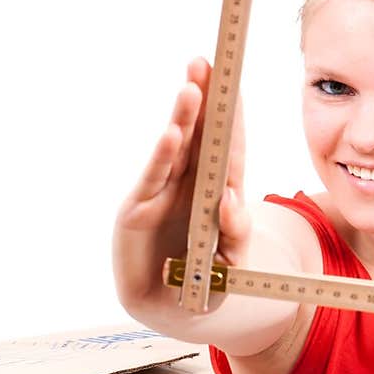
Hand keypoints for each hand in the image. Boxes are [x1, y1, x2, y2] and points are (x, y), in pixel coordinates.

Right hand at [111, 57, 249, 314]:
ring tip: (193, 87)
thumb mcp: (232, 264)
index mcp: (218, 191)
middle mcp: (189, 185)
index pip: (230, 147)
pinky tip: (172, 133)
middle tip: (208, 62)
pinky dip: (163, 158)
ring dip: (184, 119)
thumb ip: (235, 235)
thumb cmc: (206, 283)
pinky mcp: (137, 210)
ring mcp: (162, 194)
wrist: (172, 311)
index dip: (233, 116)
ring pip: (177, 150)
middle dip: (205, 100)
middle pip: (201, 136)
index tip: (236, 80)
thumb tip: (231, 200)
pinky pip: (153, 180)